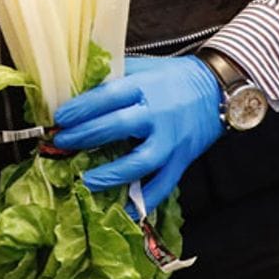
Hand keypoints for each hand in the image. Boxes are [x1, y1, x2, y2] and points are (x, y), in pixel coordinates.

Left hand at [50, 55, 224, 214]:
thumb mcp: (143, 67)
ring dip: (111, 174)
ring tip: (86, 180)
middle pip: (119, 127)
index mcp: (146, 86)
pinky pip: (163, 185)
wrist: (218, 89)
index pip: (109, 96)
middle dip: (86, 136)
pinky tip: (122, 211)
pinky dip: (143, 201)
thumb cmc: (173, 77)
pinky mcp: (183, 160)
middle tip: (62, 143)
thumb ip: (113, 77)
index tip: (60, 118)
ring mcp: (172, 140)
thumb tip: (75, 89)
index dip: (82, 108)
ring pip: (141, 161)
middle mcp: (159, 113)